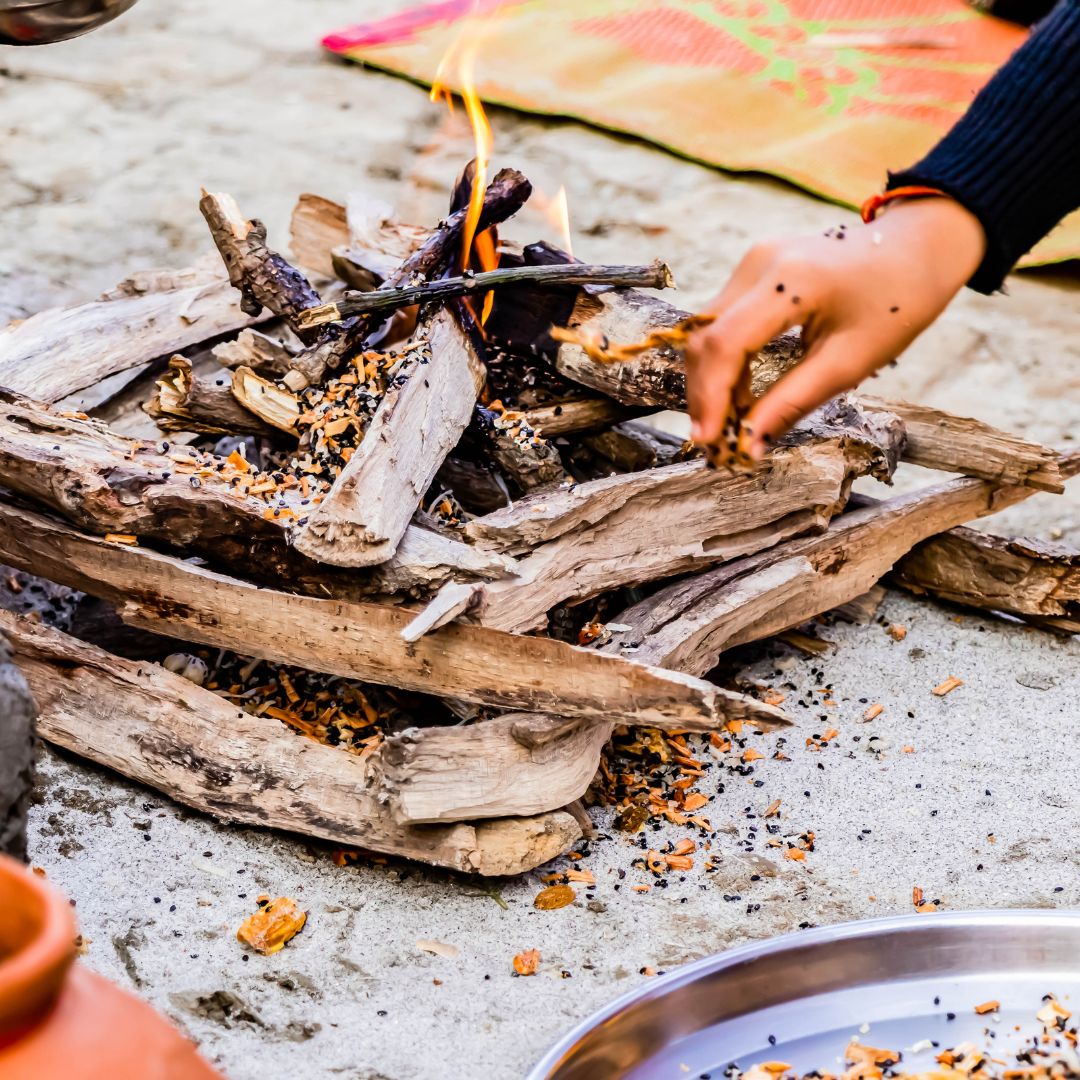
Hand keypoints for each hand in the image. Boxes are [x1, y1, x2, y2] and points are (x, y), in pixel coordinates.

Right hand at [684, 196, 986, 465]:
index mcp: (789, 281)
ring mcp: (753, 261)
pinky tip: (739, 393)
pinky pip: (722, 321)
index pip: (724, 343)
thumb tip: (750, 445)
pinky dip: (725, 361)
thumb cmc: (897, 302)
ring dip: (712, 380)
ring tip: (728, 423)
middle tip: (715, 441)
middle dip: (703, 393)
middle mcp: (759, 264)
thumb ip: (792, 402)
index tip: (707, 441)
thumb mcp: (850, 362)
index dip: (708, 397)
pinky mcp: (754, 269)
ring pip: (706, 330)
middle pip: (704, 337)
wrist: (918, 247)